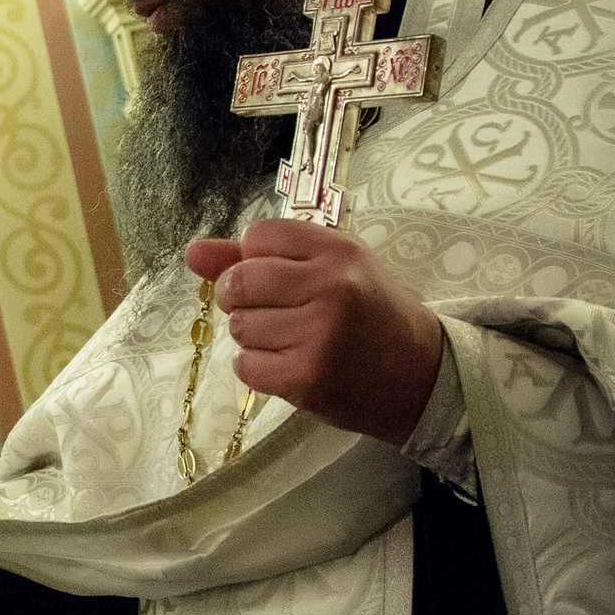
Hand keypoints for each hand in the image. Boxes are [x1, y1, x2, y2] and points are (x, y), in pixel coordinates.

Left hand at [185, 219, 443, 445]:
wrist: (422, 377)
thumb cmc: (372, 315)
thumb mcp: (331, 269)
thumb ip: (259, 256)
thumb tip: (192, 252)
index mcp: (338, 250)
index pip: (259, 236)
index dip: (258, 259)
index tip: (282, 277)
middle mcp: (330, 286)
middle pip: (238, 281)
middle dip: (242, 298)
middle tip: (276, 311)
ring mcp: (318, 334)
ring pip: (238, 326)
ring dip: (254, 336)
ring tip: (293, 340)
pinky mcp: (307, 377)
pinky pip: (245, 365)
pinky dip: (258, 368)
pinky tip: (291, 365)